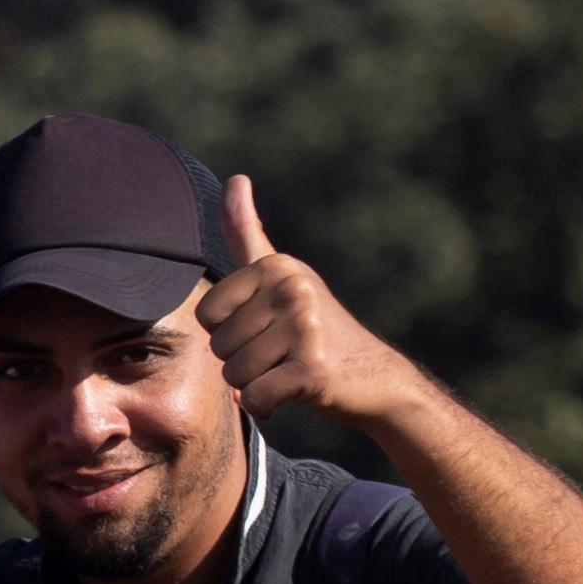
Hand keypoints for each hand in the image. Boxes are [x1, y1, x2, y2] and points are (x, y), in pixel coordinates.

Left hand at [198, 177, 429, 425]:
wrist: (375, 379)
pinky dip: (268, 406)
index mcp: (276, 266)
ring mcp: (304, 327)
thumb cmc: (317, 331)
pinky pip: (256, 397)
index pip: (207, 314)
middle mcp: (292, 289)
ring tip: (289, 371)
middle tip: (282, 356)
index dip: (228, 332)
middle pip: (218, 346)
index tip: (266, 329)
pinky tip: (295, 393)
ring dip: (255, 384)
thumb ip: (249, 234)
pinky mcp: (313, 368)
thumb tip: (235, 178)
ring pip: (234, 375)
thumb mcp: (283, 277)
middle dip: (242, 362)